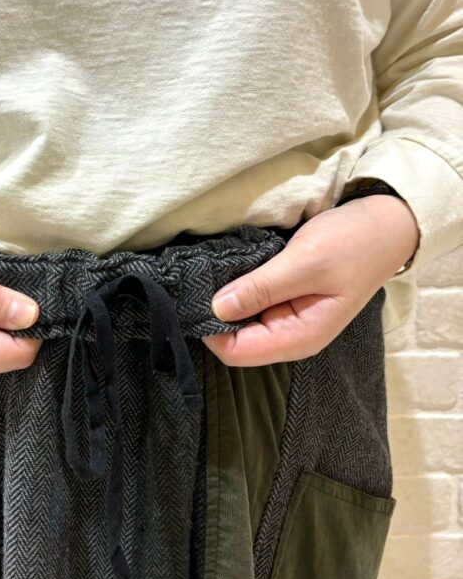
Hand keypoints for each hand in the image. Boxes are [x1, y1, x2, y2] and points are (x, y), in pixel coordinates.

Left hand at [202, 195, 419, 366]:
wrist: (383, 226)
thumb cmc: (352, 244)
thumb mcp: (306, 262)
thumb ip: (261, 288)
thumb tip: (216, 308)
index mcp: (299, 338)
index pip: (236, 352)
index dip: (210, 329)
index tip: (195, 295)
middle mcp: (289, 336)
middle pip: (233, 340)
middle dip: (213, 313)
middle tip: (199, 278)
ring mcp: (286, 320)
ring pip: (237, 322)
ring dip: (223, 300)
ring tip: (212, 270)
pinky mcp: (283, 301)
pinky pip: (248, 304)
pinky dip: (235, 289)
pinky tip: (228, 269)